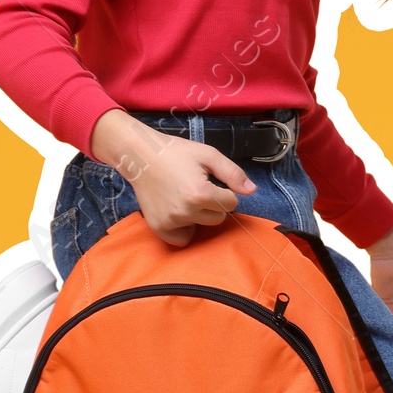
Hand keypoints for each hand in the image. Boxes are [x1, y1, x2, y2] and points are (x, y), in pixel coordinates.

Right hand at [90, 109, 254, 246]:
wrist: (140, 156)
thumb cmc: (175, 152)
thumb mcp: (208, 155)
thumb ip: (232, 172)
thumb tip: (252, 190)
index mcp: (200, 193)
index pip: (231, 204)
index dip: (225, 191)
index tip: (211, 181)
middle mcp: (186, 211)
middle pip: (218, 218)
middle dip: (213, 204)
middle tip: (197, 188)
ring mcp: (171, 222)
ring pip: (202, 227)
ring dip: (199, 215)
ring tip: (185, 196)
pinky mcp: (159, 228)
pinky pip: (182, 239)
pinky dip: (185, 230)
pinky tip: (180, 213)